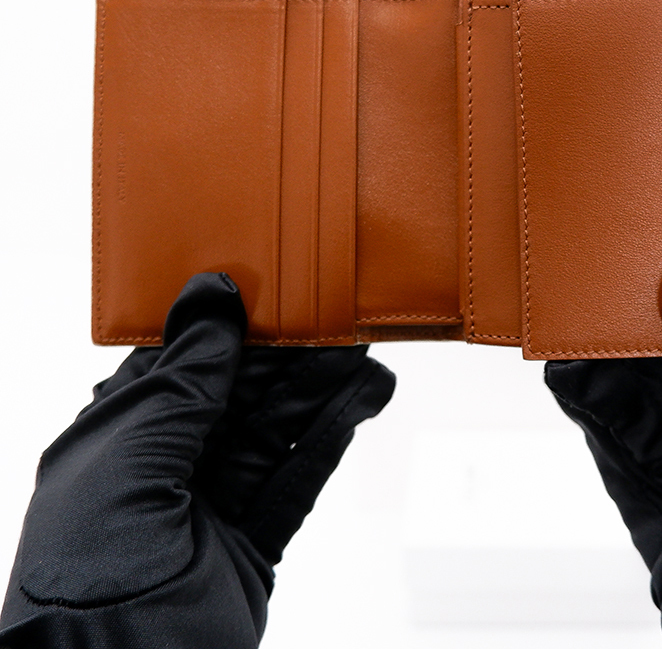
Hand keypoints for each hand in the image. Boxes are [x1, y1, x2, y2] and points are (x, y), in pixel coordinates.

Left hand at [0, 273, 394, 647]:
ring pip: (275, 431)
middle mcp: (164, 469)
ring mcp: (210, 509)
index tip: (278, 286)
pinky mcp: (251, 546)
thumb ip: (180, 384)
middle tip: (340, 315)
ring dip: (321, 389)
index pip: (182, 364)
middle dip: (289, 355)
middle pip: (239, 394)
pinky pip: (296, 478)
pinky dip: (331, 438)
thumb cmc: (90, 579)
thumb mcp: (126, 463)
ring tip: (366, 350)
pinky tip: (361, 401)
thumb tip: (212, 298)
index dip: (230, 324)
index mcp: (117, 441)